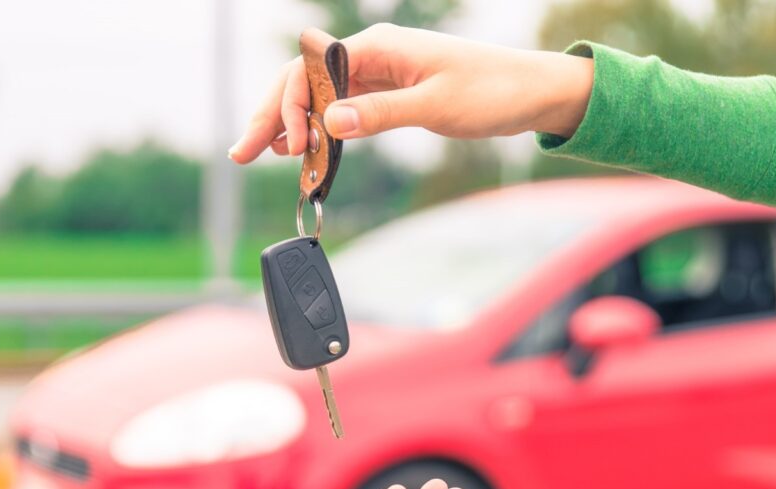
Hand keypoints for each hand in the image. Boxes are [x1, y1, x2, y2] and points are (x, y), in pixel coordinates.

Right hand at [228, 23, 593, 163]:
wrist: (532, 92)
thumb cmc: (493, 90)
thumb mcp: (436, 105)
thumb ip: (381, 114)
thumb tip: (330, 123)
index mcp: (378, 46)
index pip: (311, 72)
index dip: (289, 108)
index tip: (288, 147)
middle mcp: (371, 56)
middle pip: (304, 83)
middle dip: (271, 117)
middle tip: (242, 153)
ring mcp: (378, 75)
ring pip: (318, 99)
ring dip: (290, 125)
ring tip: (263, 154)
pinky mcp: (389, 95)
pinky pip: (342, 111)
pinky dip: (320, 131)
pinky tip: (302, 148)